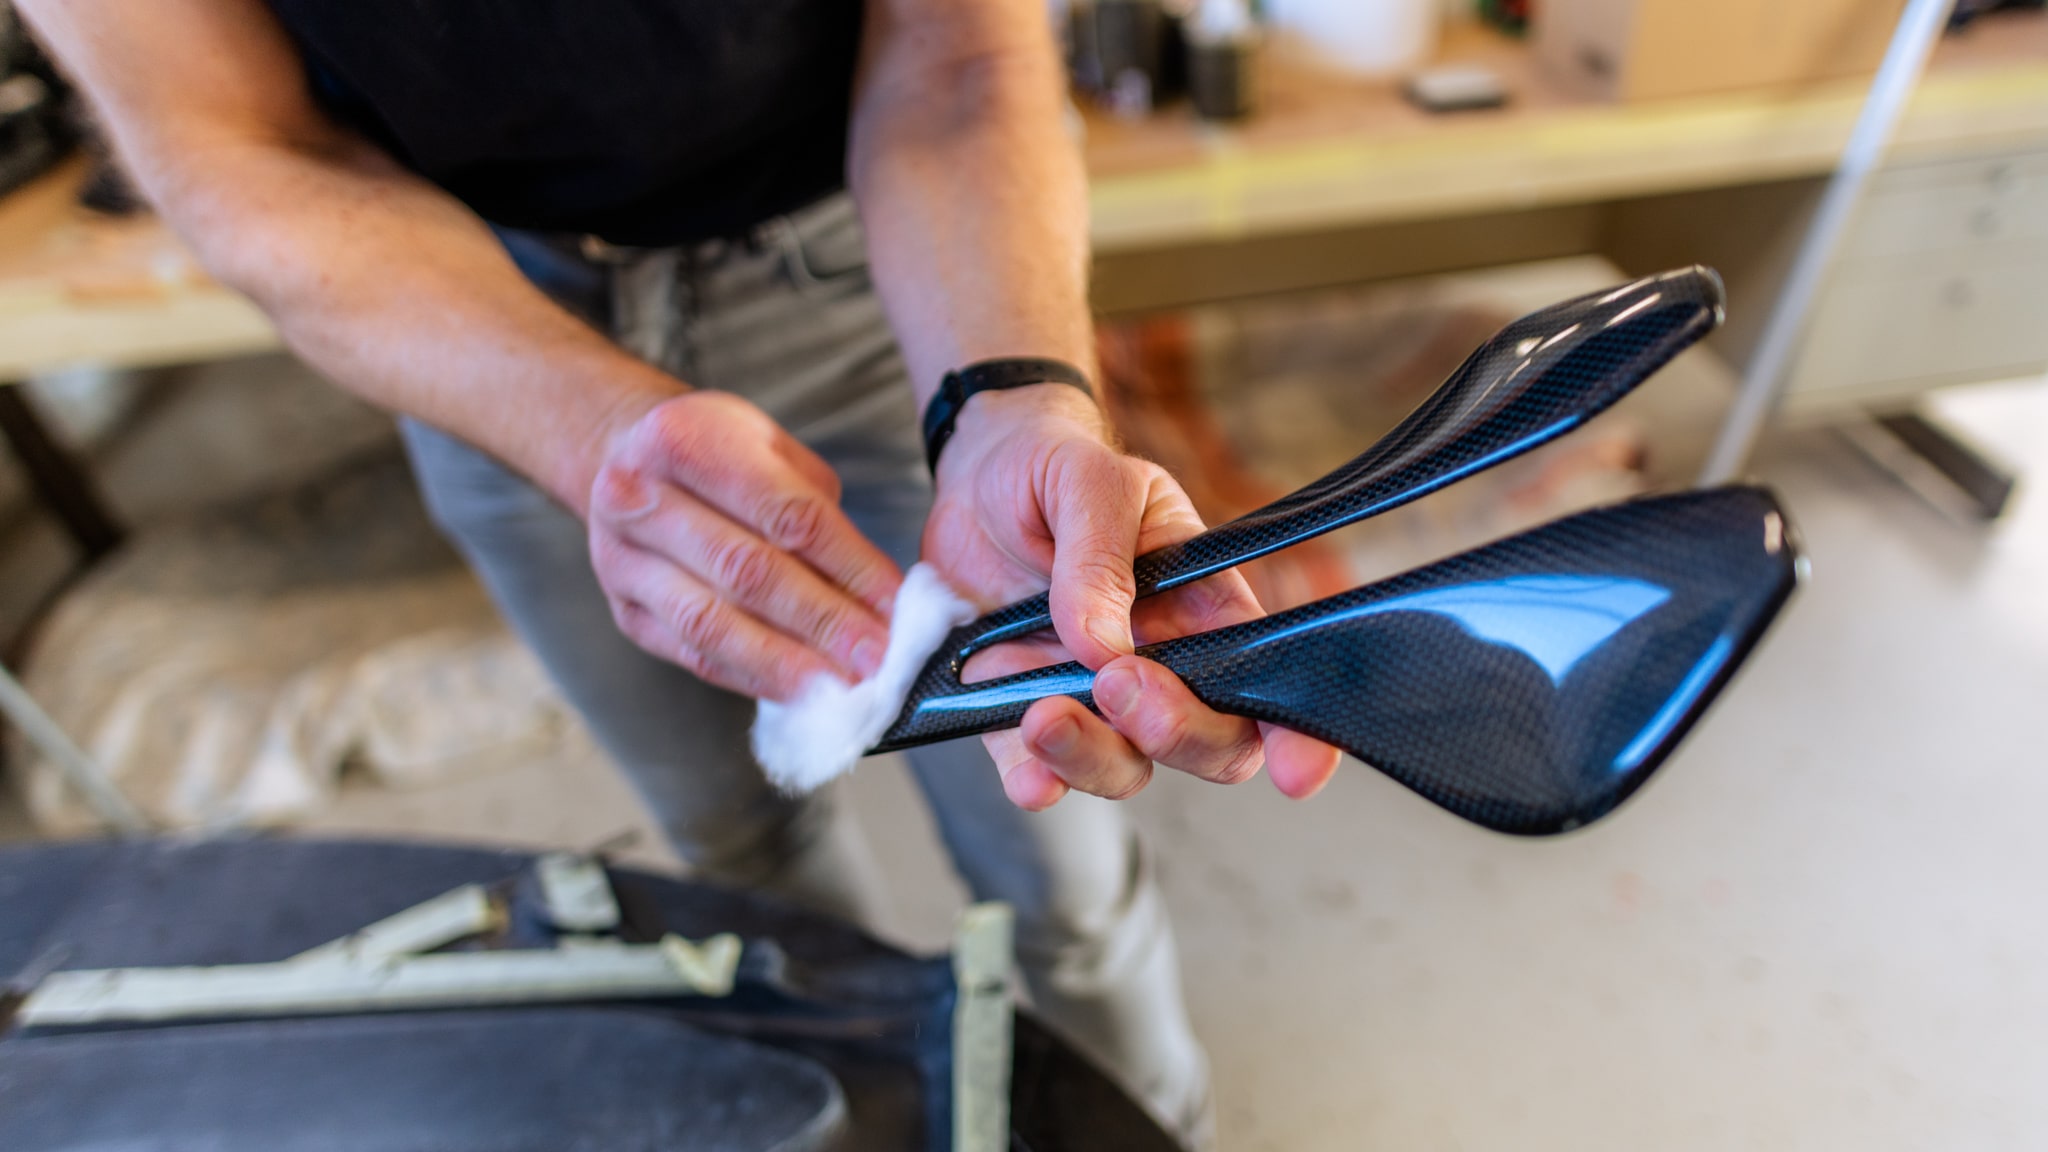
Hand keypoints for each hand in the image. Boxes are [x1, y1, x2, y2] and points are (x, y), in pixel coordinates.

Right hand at [584, 390, 902, 699]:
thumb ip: (817, 512)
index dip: (848, 566)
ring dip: (786, 663)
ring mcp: (621, 559)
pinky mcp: (625, 612)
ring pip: (712, 623)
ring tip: (842, 687)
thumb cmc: (714, 453)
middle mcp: (636, 497)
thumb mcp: (769, 449)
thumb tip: (875, 593)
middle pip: (748, 572)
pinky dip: (751, 677)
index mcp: (684, 439)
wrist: (617, 459)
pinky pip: (694, 655)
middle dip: (823, 622)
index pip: (785, 515)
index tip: (895, 607)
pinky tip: (797, 692)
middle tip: (878, 658)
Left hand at [924, 385, 1343, 809]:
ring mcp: (1092, 696)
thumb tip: (1102, 648)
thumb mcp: (1091, 482)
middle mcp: (1161, 664)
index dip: (1294, 734)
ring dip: (1092, 758)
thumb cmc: (1056, 468)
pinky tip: (1029, 777)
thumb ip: (1100, 559)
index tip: (1296, 772)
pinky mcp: (1021, 708)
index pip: (1266, 678)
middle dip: (1174, 733)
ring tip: (1044, 716)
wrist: (979, 471)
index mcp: (1203, 607)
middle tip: (1119, 681)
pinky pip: (1039, 769)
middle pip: (1207, 743)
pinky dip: (1036, 781)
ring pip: (1124, 767)